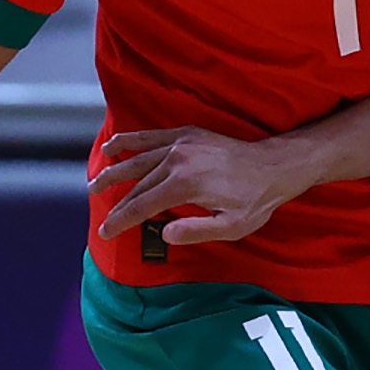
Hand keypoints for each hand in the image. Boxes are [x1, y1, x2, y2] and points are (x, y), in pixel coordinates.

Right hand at [91, 127, 293, 247]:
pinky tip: (113, 146)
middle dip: (117, 202)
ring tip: (95, 183)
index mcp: (185, 184)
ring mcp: (181, 143)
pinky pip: (150, 137)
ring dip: (114, 170)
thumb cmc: (256, 200)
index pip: (142, 205)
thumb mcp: (233, 226)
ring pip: (137, 158)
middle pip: (137, 183)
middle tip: (102, 217)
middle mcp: (177, 159)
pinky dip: (129, 141)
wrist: (274, 166)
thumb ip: (197, 231)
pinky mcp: (187, 134)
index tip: (107, 232)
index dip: (122, 220)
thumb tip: (165, 234)